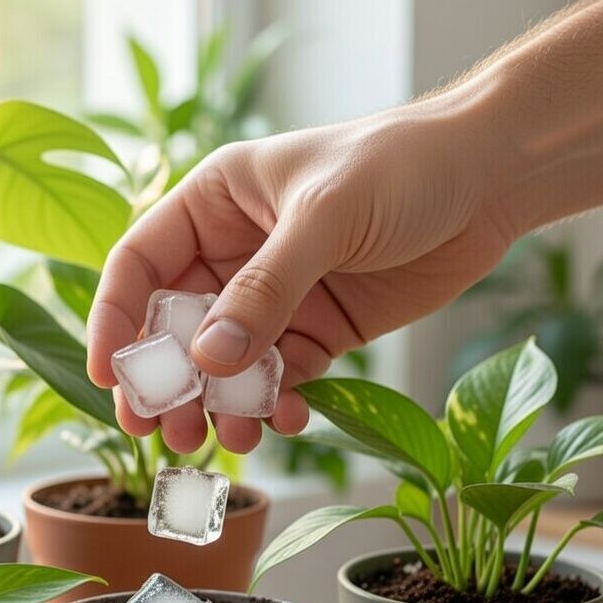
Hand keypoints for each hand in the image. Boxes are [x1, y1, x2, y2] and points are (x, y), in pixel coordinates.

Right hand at [87, 98, 515, 453]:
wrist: (493, 176)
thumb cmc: (401, 164)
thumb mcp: (325, 217)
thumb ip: (266, 289)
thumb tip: (207, 359)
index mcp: (214, 202)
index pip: (141, 262)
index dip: (116, 318)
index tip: (109, 376)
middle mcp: (235, 251)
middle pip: (176, 324)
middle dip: (167, 381)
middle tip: (161, 430)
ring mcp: (278, 294)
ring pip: (227, 362)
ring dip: (220, 402)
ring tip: (225, 438)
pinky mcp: (320, 327)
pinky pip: (282, 376)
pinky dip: (278, 404)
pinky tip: (287, 421)